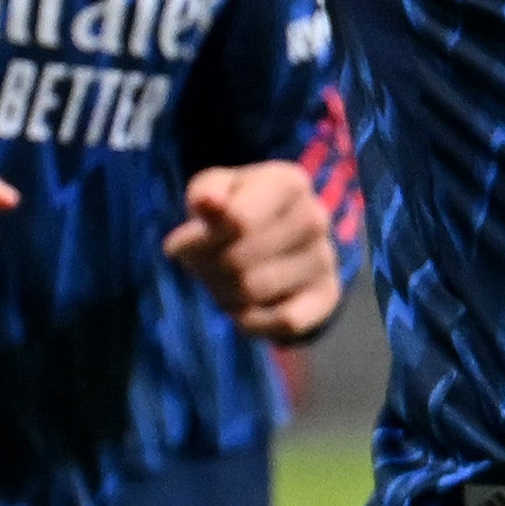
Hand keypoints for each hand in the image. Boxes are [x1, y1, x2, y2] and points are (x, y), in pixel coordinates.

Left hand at [164, 160, 341, 343]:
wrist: (279, 236)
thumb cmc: (236, 208)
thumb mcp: (214, 190)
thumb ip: (206, 194)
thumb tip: (208, 204)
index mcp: (288, 182)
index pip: (236, 223)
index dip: (197, 243)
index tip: (177, 246)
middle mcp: (314, 217)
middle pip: (239, 261)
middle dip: (206, 270)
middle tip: (198, 268)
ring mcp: (325, 258)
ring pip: (254, 291)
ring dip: (222, 295)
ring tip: (219, 283)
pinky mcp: (327, 295)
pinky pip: (285, 322)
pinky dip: (253, 323)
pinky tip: (241, 311)